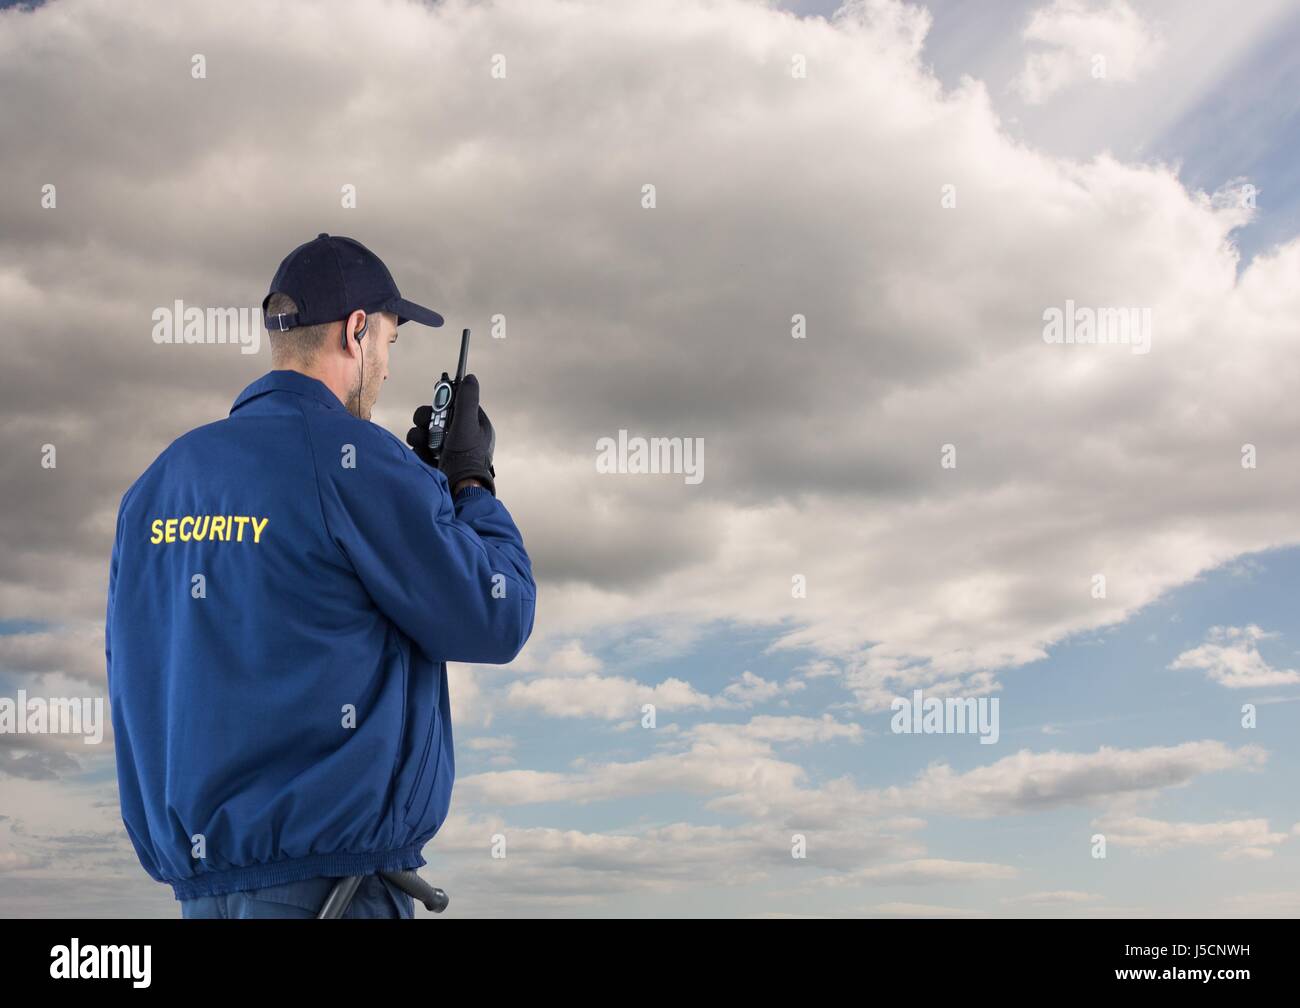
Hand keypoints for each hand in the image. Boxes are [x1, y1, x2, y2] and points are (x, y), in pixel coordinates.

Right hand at [405, 374, 495, 494]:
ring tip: (426, 445)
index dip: (445, 401)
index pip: (457, 404)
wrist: (457, 489)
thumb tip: (471, 377)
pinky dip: (419, 449)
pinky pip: (419, 446)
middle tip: (427, 424)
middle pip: (436, 415)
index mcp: (474, 426)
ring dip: (421, 435)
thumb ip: (467, 400)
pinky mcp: (433, 459)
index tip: (437, 400)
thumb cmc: (466, 457)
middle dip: (428, 419)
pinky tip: (425, 456)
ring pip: (424, 430)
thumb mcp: (468, 424)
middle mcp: (460, 436)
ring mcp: (446, 448)